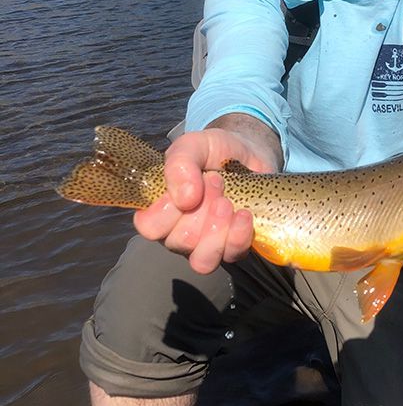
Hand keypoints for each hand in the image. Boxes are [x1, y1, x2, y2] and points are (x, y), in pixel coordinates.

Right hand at [134, 124, 278, 274]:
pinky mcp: (232, 247)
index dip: (168, 211)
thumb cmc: (213, 152)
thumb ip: (180, 164)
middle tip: (216, 180)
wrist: (249, 154)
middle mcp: (178, 232)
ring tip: (226, 202)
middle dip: (201, 208)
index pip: (149, 227)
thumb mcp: (193, 145)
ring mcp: (205, 245)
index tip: (190, 186)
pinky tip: (244, 214)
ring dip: (216, 229)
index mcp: (160, 209)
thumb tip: (184, 198)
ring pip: (202, 260)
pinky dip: (238, 235)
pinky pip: (232, 255)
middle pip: (180, 241)